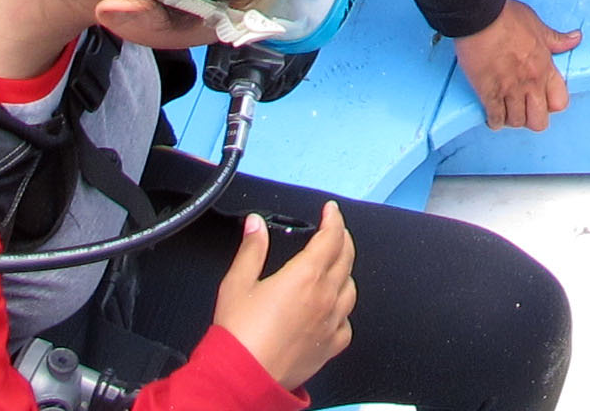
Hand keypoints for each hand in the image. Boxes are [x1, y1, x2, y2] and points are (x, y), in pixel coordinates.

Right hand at [210, 202, 354, 392]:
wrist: (242, 377)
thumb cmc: (238, 334)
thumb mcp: (238, 283)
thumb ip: (252, 249)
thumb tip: (256, 225)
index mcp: (305, 276)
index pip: (331, 238)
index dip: (334, 220)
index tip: (331, 211)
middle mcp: (324, 297)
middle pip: (346, 258)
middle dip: (342, 239)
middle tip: (334, 231)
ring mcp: (330, 323)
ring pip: (351, 289)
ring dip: (346, 271)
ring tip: (336, 265)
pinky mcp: (329, 347)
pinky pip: (347, 323)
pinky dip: (343, 310)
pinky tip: (334, 309)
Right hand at [455, 0, 581, 129]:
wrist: (480, 16)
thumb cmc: (507, 17)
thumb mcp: (538, 26)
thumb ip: (557, 39)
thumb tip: (575, 38)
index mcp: (544, 67)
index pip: (560, 102)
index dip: (552, 104)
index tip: (543, 99)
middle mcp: (530, 83)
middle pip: (539, 121)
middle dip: (532, 118)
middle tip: (524, 108)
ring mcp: (509, 90)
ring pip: (517, 122)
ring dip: (512, 118)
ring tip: (506, 109)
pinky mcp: (488, 92)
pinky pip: (495, 118)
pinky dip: (494, 120)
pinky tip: (492, 114)